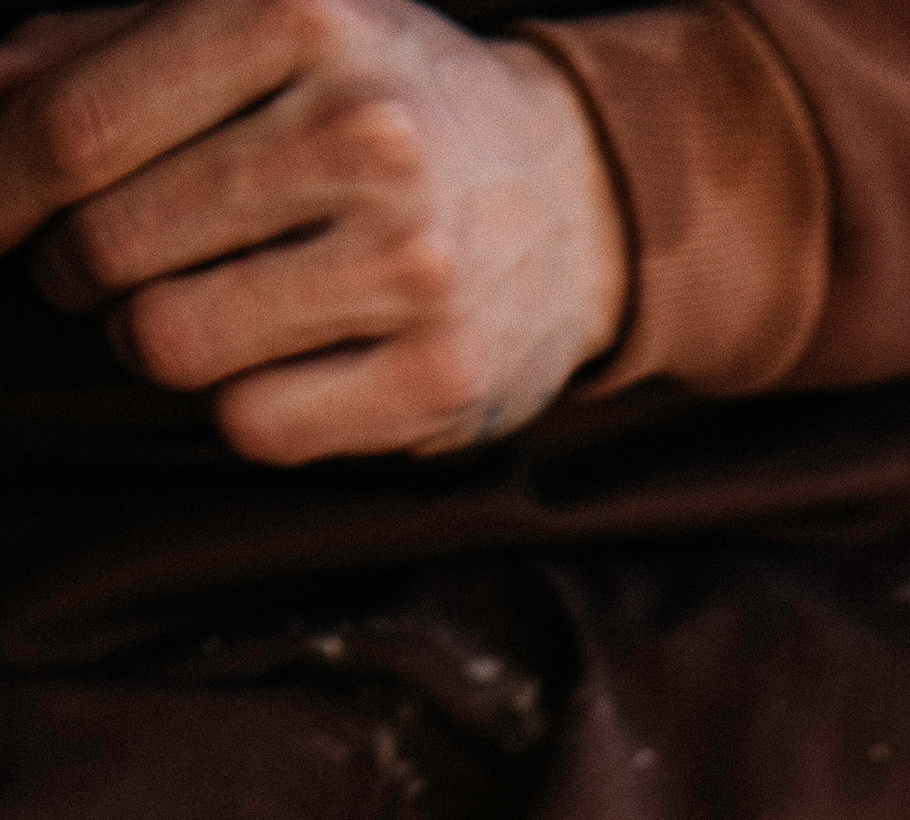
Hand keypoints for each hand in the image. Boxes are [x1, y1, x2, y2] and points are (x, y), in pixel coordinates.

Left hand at [0, 0, 629, 461]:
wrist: (571, 198)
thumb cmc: (377, 104)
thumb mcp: (262, 28)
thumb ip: (111, 45)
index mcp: (296, 14)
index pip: (76, 126)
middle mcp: (363, 133)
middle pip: (111, 242)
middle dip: (74, 268)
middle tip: (94, 268)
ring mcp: (410, 263)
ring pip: (170, 342)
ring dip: (147, 340)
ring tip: (181, 311)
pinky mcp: (441, 378)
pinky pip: (254, 423)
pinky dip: (238, 400)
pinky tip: (274, 361)